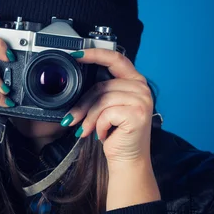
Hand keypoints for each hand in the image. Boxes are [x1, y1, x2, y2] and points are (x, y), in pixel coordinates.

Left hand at [64, 49, 153, 166]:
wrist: (128, 159)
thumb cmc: (116, 134)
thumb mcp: (107, 108)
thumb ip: (101, 92)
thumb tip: (75, 82)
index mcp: (135, 81)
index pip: (115, 59)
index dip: (94, 54)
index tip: (75, 55)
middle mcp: (142, 88)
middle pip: (102, 85)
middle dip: (82, 104)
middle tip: (70, 119)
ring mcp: (142, 100)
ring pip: (102, 100)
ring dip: (89, 118)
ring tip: (86, 130)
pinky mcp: (137, 113)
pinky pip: (106, 113)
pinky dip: (99, 126)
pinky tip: (103, 135)